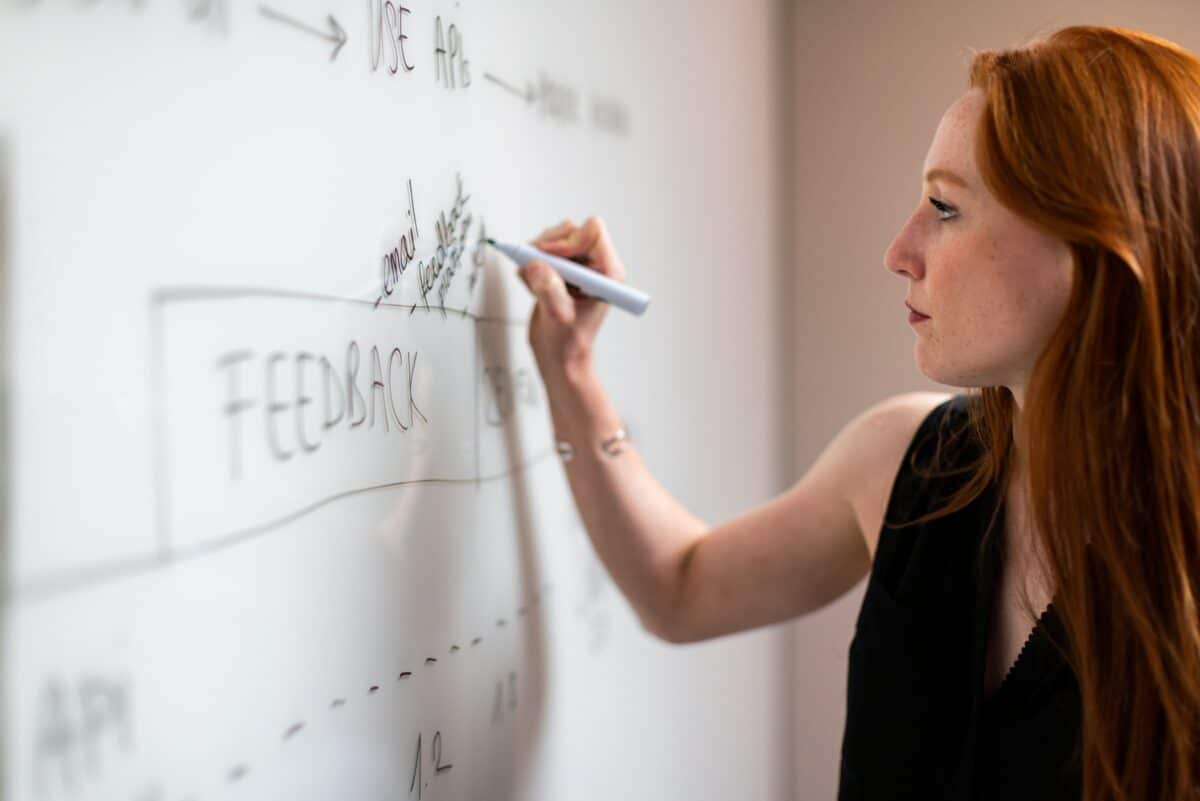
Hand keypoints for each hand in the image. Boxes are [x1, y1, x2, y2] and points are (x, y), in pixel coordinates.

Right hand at [517, 216, 627, 379]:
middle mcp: (594, 265)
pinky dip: (530, 264)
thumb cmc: (569, 343)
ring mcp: (576, 267)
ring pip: (554, 238)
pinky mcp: (560, 270)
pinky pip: (541, 251)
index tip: (551, 259)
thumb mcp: (558, 318)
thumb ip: (549, 290)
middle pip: (571, 231)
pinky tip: (532, 286)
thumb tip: (536, 265)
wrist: (559, 356)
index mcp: (607, 273)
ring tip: (533, 281)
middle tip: (536, 267)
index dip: (568, 241)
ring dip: (537, 255)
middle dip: (548, 246)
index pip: (593, 232)